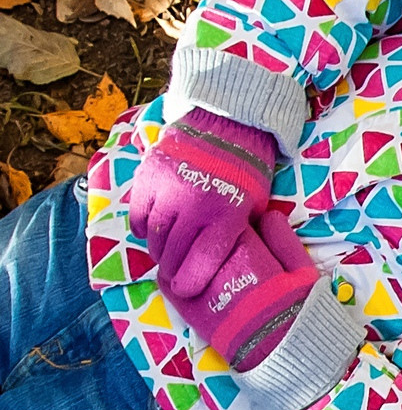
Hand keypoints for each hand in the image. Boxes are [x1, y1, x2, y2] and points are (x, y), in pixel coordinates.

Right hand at [127, 107, 278, 284]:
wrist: (229, 120)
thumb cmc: (248, 167)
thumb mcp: (256, 203)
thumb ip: (236, 231)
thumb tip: (219, 263)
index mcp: (225, 214)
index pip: (200, 261)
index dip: (190, 281)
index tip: (185, 289)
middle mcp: (192, 205)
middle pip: (172, 253)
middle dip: (172, 268)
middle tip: (174, 273)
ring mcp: (167, 190)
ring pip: (152, 236)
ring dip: (158, 249)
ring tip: (165, 252)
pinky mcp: (148, 177)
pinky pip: (138, 214)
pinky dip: (143, 227)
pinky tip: (152, 230)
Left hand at [161, 207, 319, 373]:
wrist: (277, 350)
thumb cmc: (295, 309)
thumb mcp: (302, 270)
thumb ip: (284, 239)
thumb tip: (267, 213)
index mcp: (247, 253)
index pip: (229, 221)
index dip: (232, 219)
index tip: (235, 221)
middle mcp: (218, 267)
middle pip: (202, 236)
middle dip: (206, 232)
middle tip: (214, 235)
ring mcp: (199, 287)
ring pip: (181, 255)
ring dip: (186, 250)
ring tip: (195, 251)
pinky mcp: (188, 308)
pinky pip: (169, 281)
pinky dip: (173, 272)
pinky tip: (181, 271)